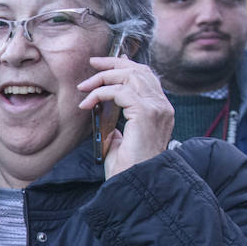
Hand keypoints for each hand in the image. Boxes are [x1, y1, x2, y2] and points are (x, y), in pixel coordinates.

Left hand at [77, 57, 174, 179]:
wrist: (136, 182)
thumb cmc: (127, 167)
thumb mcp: (121, 141)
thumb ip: (118, 124)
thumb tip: (105, 113)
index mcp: (160, 110)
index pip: (145, 76)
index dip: (124, 65)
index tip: (102, 64)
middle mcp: (162, 106)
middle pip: (138, 70)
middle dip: (112, 64)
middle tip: (91, 65)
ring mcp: (157, 108)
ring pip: (129, 76)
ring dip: (103, 78)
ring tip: (84, 88)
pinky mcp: (146, 113)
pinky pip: (120, 91)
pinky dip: (100, 93)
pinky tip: (88, 103)